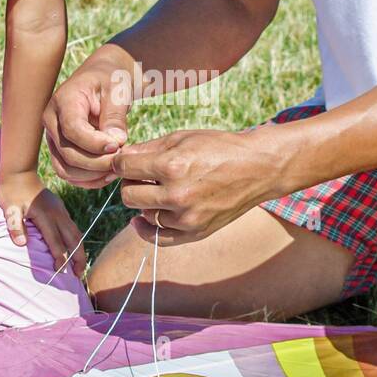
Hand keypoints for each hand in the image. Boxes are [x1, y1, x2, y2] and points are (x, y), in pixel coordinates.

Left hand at [0, 171, 85, 276]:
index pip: (56, 242)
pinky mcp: (61, 209)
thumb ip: (15, 225)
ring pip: (76, 233)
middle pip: (73, 239)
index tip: (60, 272)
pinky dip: (77, 241)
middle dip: (77, 258)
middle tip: (78, 276)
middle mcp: (58, 214)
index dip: (60, 258)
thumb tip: (22, 244)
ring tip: (80, 266)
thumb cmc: (11, 192)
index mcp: (46, 216)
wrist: (19, 172)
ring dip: (80, 250)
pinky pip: (73, 227)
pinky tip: (75, 248)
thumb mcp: (9, 208)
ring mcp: (61, 211)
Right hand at [44, 49, 130, 187]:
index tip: (118, 145)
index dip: (95, 143)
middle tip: (121, 161)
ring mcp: (53, 137)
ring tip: (116, 169)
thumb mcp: (118, 90)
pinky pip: (68, 173)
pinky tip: (107, 175)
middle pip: (68, 153)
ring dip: (92, 175)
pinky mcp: (59, 150)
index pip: (72, 130)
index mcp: (63, 100)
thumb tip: (115, 142)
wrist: (104, 77)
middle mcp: (51, 120)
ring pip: (65, 168)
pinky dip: (87, 180)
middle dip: (97, 163)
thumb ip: (115, 116)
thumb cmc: (111, 80)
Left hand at [114, 128, 270, 242]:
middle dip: (130, 183)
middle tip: (141, 176)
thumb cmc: (219, 148)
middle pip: (128, 195)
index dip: (121, 162)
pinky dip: (146, 229)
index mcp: (172, 166)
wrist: (257, 168)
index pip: (124, 168)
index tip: (127, 161)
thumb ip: (148, 149)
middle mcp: (177, 195)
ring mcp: (187, 217)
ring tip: (158, 189)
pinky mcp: (196, 232)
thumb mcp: (182, 138)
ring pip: (143, 214)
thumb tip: (119, 158)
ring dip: (144, 202)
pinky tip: (142, 219)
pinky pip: (158, 238)